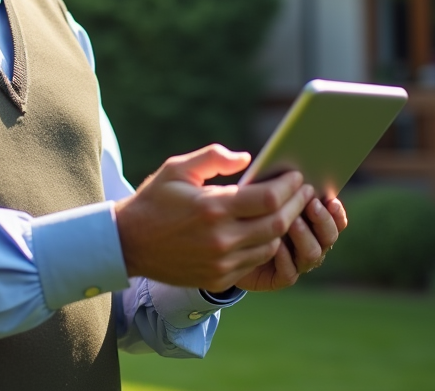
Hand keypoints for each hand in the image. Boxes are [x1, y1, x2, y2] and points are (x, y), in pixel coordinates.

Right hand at [113, 144, 313, 292]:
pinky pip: (255, 261)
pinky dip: (266, 244)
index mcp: (212, 207)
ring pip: (270, 245)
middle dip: (297, 205)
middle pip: (277, 224)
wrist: (129, 243)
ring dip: (284, 226)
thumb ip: (214, 157)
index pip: (268, 199)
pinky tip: (268, 229)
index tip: (297, 176)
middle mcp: (220, 238)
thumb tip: (247, 159)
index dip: (289, 186)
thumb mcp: (178, 168)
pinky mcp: (218, 277)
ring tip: (289, 209)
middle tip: (305, 191)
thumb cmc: (155, 200)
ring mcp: (221, 262)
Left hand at [233, 196, 346, 291]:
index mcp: (313, 222)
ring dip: (304, 236)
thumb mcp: (265, 195)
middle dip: (322, 220)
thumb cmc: (250, 211)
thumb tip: (294, 174)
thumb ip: (282, 186)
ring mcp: (298, 262)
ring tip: (292, 221)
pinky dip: (285, 258)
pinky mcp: (281, 278)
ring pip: (313, 254)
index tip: (331, 199)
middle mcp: (311, 243)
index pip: (336, 219)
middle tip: (311, 204)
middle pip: (329, 237)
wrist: (230, 243)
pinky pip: (290, 272)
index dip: (337, 212)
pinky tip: (277, 245)